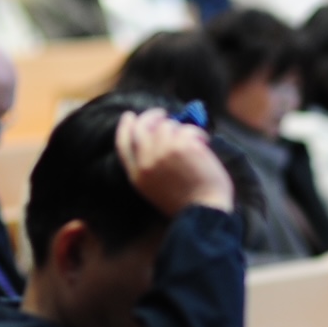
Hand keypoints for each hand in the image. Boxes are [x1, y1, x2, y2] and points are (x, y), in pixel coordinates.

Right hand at [116, 108, 233, 215]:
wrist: (204, 212)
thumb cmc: (188, 203)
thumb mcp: (156, 189)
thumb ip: (150, 166)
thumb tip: (157, 137)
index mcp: (137, 176)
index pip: (123, 144)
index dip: (125, 127)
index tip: (129, 116)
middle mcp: (146, 162)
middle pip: (142, 128)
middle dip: (151, 116)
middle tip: (164, 114)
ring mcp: (163, 152)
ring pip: (167, 125)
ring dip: (181, 129)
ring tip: (194, 142)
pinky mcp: (182, 147)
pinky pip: (188, 129)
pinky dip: (198, 134)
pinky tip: (204, 145)